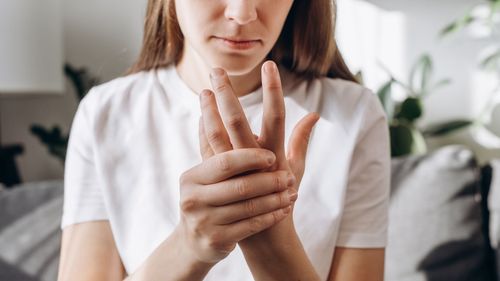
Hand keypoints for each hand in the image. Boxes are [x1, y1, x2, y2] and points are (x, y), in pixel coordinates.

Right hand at [175, 147, 294, 264]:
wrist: (195, 241)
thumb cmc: (209, 197)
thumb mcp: (209, 172)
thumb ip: (214, 137)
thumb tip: (207, 92)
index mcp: (193, 176)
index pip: (225, 162)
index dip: (250, 158)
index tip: (273, 156)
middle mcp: (194, 198)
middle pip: (240, 186)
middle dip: (268, 180)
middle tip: (289, 176)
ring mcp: (203, 221)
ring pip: (249, 207)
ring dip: (274, 199)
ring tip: (292, 192)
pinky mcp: (216, 240)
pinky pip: (251, 226)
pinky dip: (270, 216)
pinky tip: (284, 210)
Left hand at [199, 61, 318, 241]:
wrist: (264, 234)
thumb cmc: (283, 198)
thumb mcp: (296, 168)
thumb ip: (301, 138)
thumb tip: (314, 113)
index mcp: (276, 154)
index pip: (276, 115)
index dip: (273, 90)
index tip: (270, 66)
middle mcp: (254, 160)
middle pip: (237, 121)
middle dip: (226, 94)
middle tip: (217, 70)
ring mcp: (234, 170)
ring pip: (216, 135)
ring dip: (208, 110)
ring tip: (203, 89)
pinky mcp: (220, 180)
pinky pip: (208, 150)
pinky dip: (204, 131)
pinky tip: (201, 115)